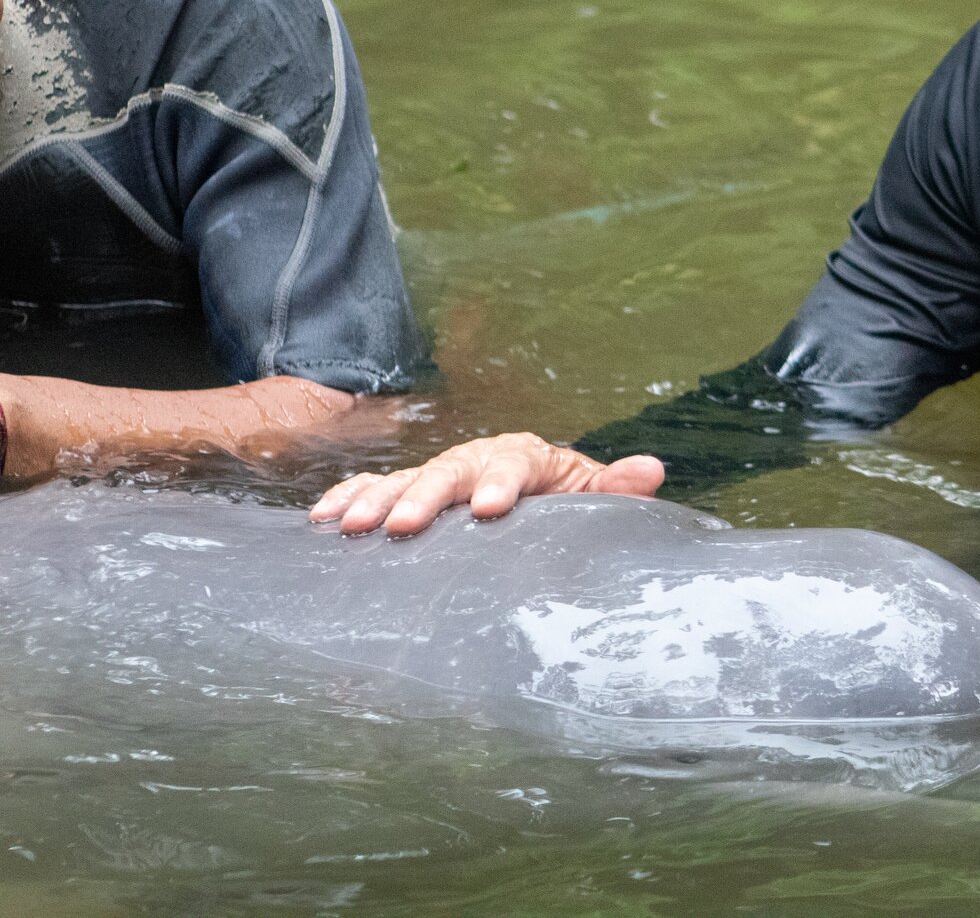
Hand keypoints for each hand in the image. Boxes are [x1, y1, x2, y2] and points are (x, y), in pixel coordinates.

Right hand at [309, 433, 662, 536]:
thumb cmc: (565, 503)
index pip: (514, 463)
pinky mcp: (410, 491)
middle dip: (427, 496)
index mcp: (525, 458)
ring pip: (406, 480)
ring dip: (378, 499)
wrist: (533, 500)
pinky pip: (375, 488)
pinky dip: (349, 497)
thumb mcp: (592, 495)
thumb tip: (652, 469)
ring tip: (352, 526)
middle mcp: (478, 460)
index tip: (492, 509)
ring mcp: (440, 475)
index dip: (502, 482)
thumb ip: (616, 487)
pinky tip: (323, 519)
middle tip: (406, 526)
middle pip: (451, 470)